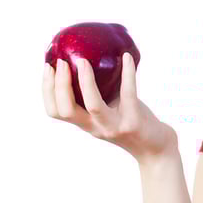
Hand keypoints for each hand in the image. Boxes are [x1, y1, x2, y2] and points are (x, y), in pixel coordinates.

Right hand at [42, 53, 177, 162]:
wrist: (156, 148)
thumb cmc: (131, 122)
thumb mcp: (109, 110)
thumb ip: (98, 92)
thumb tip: (88, 55)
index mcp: (86, 123)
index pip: (55, 111)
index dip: (47, 90)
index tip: (49, 67)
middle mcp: (96, 127)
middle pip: (65, 110)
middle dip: (59, 85)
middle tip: (62, 62)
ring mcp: (114, 126)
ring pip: (93, 105)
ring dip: (85, 81)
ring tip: (84, 61)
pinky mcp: (134, 121)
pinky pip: (128, 93)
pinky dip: (128, 73)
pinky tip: (126, 57)